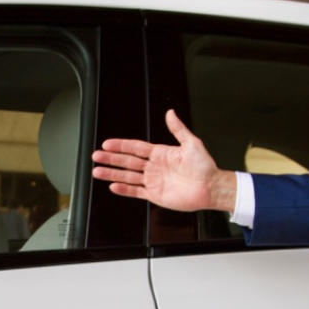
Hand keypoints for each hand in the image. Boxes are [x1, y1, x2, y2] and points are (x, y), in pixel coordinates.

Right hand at [91, 109, 236, 212]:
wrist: (211, 188)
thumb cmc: (205, 167)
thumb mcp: (192, 144)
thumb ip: (178, 129)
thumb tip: (170, 113)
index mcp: (161, 153)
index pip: (136, 148)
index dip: (121, 145)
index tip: (108, 144)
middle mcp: (154, 167)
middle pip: (127, 161)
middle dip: (111, 159)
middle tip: (96, 156)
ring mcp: (153, 181)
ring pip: (128, 176)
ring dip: (112, 173)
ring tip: (98, 171)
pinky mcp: (155, 195)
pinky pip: (136, 192)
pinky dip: (124, 190)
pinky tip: (113, 186)